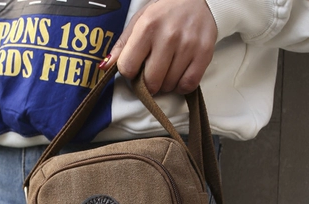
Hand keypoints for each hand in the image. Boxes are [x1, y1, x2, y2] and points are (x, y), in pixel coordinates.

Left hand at [100, 0, 216, 94]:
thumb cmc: (163, 13)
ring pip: (169, 85)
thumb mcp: (138, 22)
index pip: (128, 67)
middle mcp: (168, 36)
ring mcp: (188, 45)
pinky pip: (188, 85)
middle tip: (152, 74)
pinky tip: (179, 76)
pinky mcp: (204, 53)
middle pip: (151, 81)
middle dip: (148, 84)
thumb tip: (104, 67)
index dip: (129, 72)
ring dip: (165, 84)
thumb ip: (122, 46)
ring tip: (167, 71)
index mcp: (147, 27)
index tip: (135, 68)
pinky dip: (181, 86)